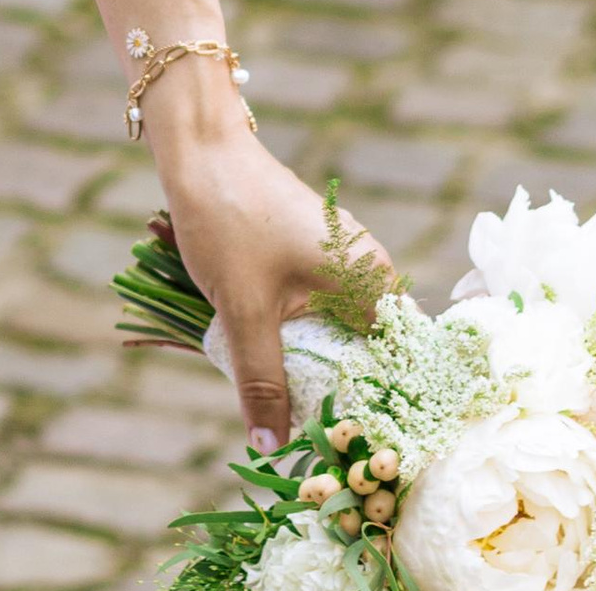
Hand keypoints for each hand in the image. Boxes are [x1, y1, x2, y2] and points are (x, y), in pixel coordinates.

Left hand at [146, 76, 391, 451]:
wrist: (197, 149)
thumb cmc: (227, 221)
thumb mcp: (243, 309)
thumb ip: (261, 380)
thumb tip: (270, 447)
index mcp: (372, 279)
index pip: (398, 361)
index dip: (378, 405)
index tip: (354, 443)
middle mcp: (369, 267)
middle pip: (368, 350)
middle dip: (343, 391)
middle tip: (316, 436)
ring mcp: (341, 256)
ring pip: (339, 329)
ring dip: (317, 365)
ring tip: (294, 408)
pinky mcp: (312, 251)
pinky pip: (320, 308)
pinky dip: (302, 335)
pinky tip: (276, 360)